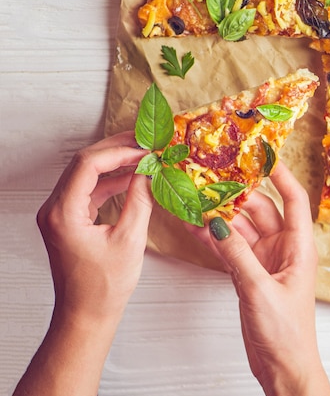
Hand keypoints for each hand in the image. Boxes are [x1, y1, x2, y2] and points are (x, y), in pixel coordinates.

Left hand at [38, 131, 153, 320]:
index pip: (87, 165)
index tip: (145, 149)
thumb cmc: (105, 286)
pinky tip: (133, 178)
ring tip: (143, 155)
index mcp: (63, 213)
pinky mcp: (69, 219)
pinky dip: (111, 181)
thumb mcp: (130, 239)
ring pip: (86, 174)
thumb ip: (139, 200)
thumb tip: (149, 172)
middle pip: (83, 164)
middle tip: (145, 142)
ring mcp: (60, 214)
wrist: (87, 314)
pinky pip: (89, 190)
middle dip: (116, 150)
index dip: (118, 151)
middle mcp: (54, 209)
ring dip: (114, 163)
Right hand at [188, 162, 329, 395]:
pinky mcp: (250, 275)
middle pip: (260, 210)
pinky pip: (231, 249)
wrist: (284, 367)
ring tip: (196, 202)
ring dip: (220, 218)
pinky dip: (215, 240)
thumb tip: (218, 224)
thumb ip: (238, 255)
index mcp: (299, 248)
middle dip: (237, 195)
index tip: (263, 154)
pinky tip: (196, 228)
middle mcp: (283, 249)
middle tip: (212, 178)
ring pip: (241, 229)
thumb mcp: (260, 290)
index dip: (281, 175)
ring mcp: (265, 261)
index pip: (294, 200)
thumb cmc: (287, 334)